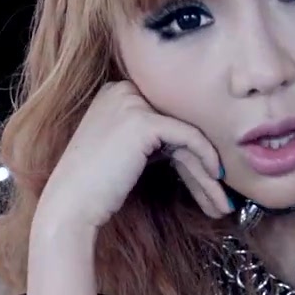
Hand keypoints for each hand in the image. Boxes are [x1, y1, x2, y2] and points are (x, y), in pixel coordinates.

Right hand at [37, 81, 232, 236]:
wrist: (70, 204)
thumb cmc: (94, 188)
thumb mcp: (125, 152)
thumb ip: (153, 141)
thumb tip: (194, 146)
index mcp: (114, 93)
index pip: (164, 118)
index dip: (190, 151)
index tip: (208, 179)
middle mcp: (121, 90)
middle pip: (176, 126)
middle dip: (201, 163)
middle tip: (220, 193)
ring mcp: (131, 103)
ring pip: (186, 134)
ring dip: (208, 170)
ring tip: (223, 202)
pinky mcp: (142, 121)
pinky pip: (188, 136)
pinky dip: (206, 158)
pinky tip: (215, 177)